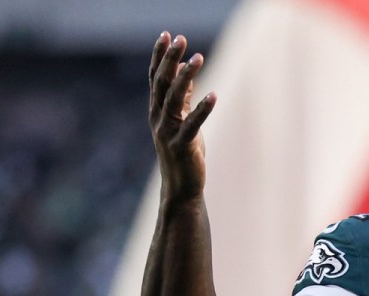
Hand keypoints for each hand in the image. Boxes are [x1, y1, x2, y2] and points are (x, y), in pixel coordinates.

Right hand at [149, 32, 216, 201]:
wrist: (181, 186)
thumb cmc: (183, 151)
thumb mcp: (182, 121)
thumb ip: (183, 98)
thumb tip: (186, 73)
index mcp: (157, 110)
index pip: (155, 78)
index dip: (160, 56)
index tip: (167, 35)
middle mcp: (158, 118)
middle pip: (161, 83)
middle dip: (170, 59)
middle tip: (181, 39)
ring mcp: (168, 132)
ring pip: (174, 99)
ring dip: (186, 77)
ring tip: (198, 58)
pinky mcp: (182, 146)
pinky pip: (192, 124)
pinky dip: (202, 109)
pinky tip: (213, 94)